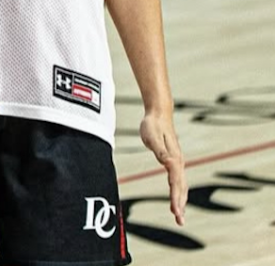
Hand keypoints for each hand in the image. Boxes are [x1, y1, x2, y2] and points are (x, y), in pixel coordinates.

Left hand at [139, 110, 186, 225]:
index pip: (175, 183)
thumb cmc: (153, 125)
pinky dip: (178, 193)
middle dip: (180, 204)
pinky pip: (178, 181)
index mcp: (174, 159)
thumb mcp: (152, 136)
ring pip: (181, 186)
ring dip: (181, 201)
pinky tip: (177, 200)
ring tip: (179, 216)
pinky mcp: (174, 161)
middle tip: (180, 221)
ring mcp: (178, 162)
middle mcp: (179, 162)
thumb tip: (169, 163)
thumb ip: (161, 151)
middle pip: (181, 187)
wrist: (159, 114)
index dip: (176, 198)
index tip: (176, 212)